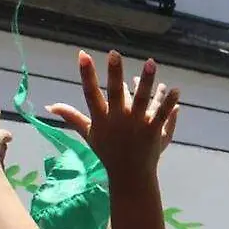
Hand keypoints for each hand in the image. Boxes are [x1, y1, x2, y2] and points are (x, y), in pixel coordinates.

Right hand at [54, 51, 179, 181]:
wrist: (129, 175)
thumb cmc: (108, 152)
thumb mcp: (89, 134)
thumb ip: (72, 117)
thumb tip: (51, 106)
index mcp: (102, 118)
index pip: (91, 93)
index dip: (86, 74)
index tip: (82, 54)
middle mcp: (118, 120)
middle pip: (116, 93)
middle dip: (115, 73)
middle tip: (114, 53)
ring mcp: (137, 125)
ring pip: (142, 100)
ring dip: (147, 81)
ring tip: (151, 62)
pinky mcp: (153, 131)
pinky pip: (162, 114)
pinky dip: (170, 103)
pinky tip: (176, 89)